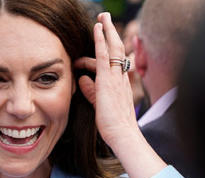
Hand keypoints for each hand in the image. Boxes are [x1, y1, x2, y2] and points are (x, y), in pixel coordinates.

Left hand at [74, 12, 140, 156]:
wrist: (123, 136)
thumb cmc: (112, 127)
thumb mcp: (99, 105)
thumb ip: (91, 91)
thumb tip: (82, 79)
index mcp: (120, 84)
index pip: (113, 61)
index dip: (107, 48)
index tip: (100, 38)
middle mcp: (121, 78)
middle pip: (118, 49)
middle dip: (111, 32)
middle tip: (106, 17)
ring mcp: (116, 78)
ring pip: (113, 48)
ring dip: (107, 30)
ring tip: (102, 16)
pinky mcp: (108, 80)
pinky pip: (104, 55)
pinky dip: (101, 40)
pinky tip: (98, 28)